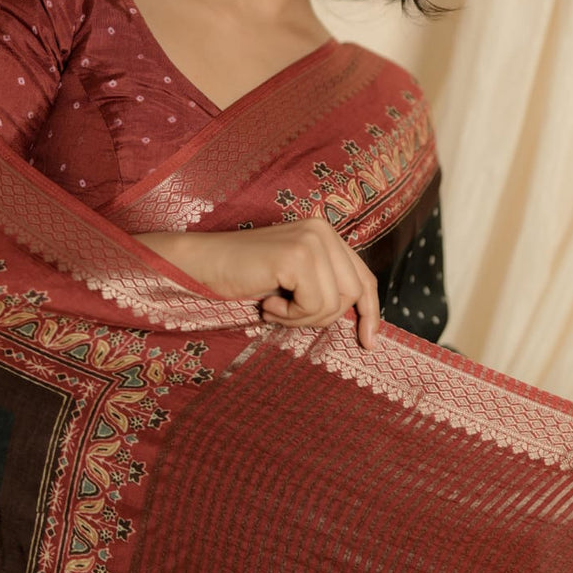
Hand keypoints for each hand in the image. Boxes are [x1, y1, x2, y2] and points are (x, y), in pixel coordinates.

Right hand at [135, 219, 380, 349]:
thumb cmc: (245, 278)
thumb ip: (325, 287)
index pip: (363, 277)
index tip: (368, 342)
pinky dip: (291, 315)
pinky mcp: (297, 255)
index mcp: (326, 233)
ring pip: (335, 303)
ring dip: (302, 317)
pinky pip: (314, 304)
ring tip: (273, 306)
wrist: (202, 266)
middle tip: (286, 313)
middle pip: (353, 294)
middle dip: (322, 316)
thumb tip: (364, 323)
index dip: (370, 312)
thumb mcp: (294, 281)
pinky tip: (267, 304)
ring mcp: (311, 240)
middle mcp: (323, 229)